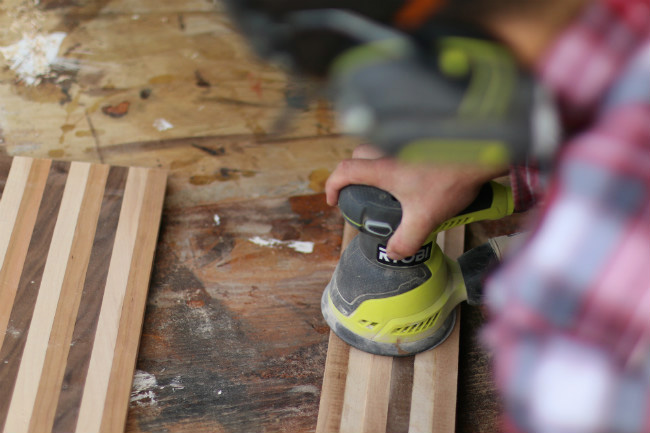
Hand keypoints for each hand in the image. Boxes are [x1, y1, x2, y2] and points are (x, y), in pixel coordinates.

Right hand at [326, 144, 507, 258]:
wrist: (480, 153)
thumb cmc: (451, 180)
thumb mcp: (425, 218)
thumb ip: (407, 240)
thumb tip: (393, 253)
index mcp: (383, 169)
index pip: (345, 171)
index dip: (332, 186)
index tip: (333, 200)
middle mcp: (390, 151)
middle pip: (359, 155)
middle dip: (353, 172)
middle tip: (361, 190)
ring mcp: (406, 144)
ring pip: (380, 148)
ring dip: (376, 164)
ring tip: (388, 186)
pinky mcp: (423, 142)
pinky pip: (400, 148)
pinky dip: (397, 160)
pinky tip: (414, 177)